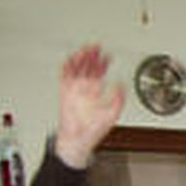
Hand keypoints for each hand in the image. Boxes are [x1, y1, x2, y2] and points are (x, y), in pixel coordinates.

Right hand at [54, 44, 124, 169]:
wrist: (77, 139)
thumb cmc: (93, 130)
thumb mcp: (112, 115)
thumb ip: (118, 100)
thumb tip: (121, 86)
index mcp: (96, 91)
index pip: (100, 72)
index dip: (104, 62)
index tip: (108, 54)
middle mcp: (85, 88)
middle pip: (87, 66)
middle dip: (91, 55)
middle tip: (96, 46)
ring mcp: (74, 89)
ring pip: (76, 68)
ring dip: (80, 58)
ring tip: (84, 49)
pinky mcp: (64, 92)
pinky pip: (63, 76)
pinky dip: (66, 67)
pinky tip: (70, 60)